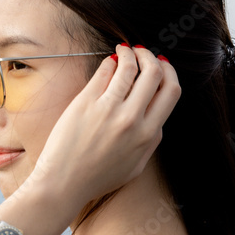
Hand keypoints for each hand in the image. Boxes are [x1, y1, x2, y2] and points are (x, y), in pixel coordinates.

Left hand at [29, 44, 181, 209]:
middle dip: (151, 57)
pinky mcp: (86, 102)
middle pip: (155, 73)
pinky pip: (105, 71)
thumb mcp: (136, 166)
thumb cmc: (97, 178)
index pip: (171, 91)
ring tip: (125, 50)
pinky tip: (109, 61)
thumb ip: (151, 141)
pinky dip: (111, 62)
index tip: (162, 65)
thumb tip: (157, 116)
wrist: (64, 184)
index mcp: (148, 135)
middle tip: (143, 52)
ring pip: (130, 67)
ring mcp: (109, 109)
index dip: (169, 72)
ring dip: (131, 53)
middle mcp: (132, 120)